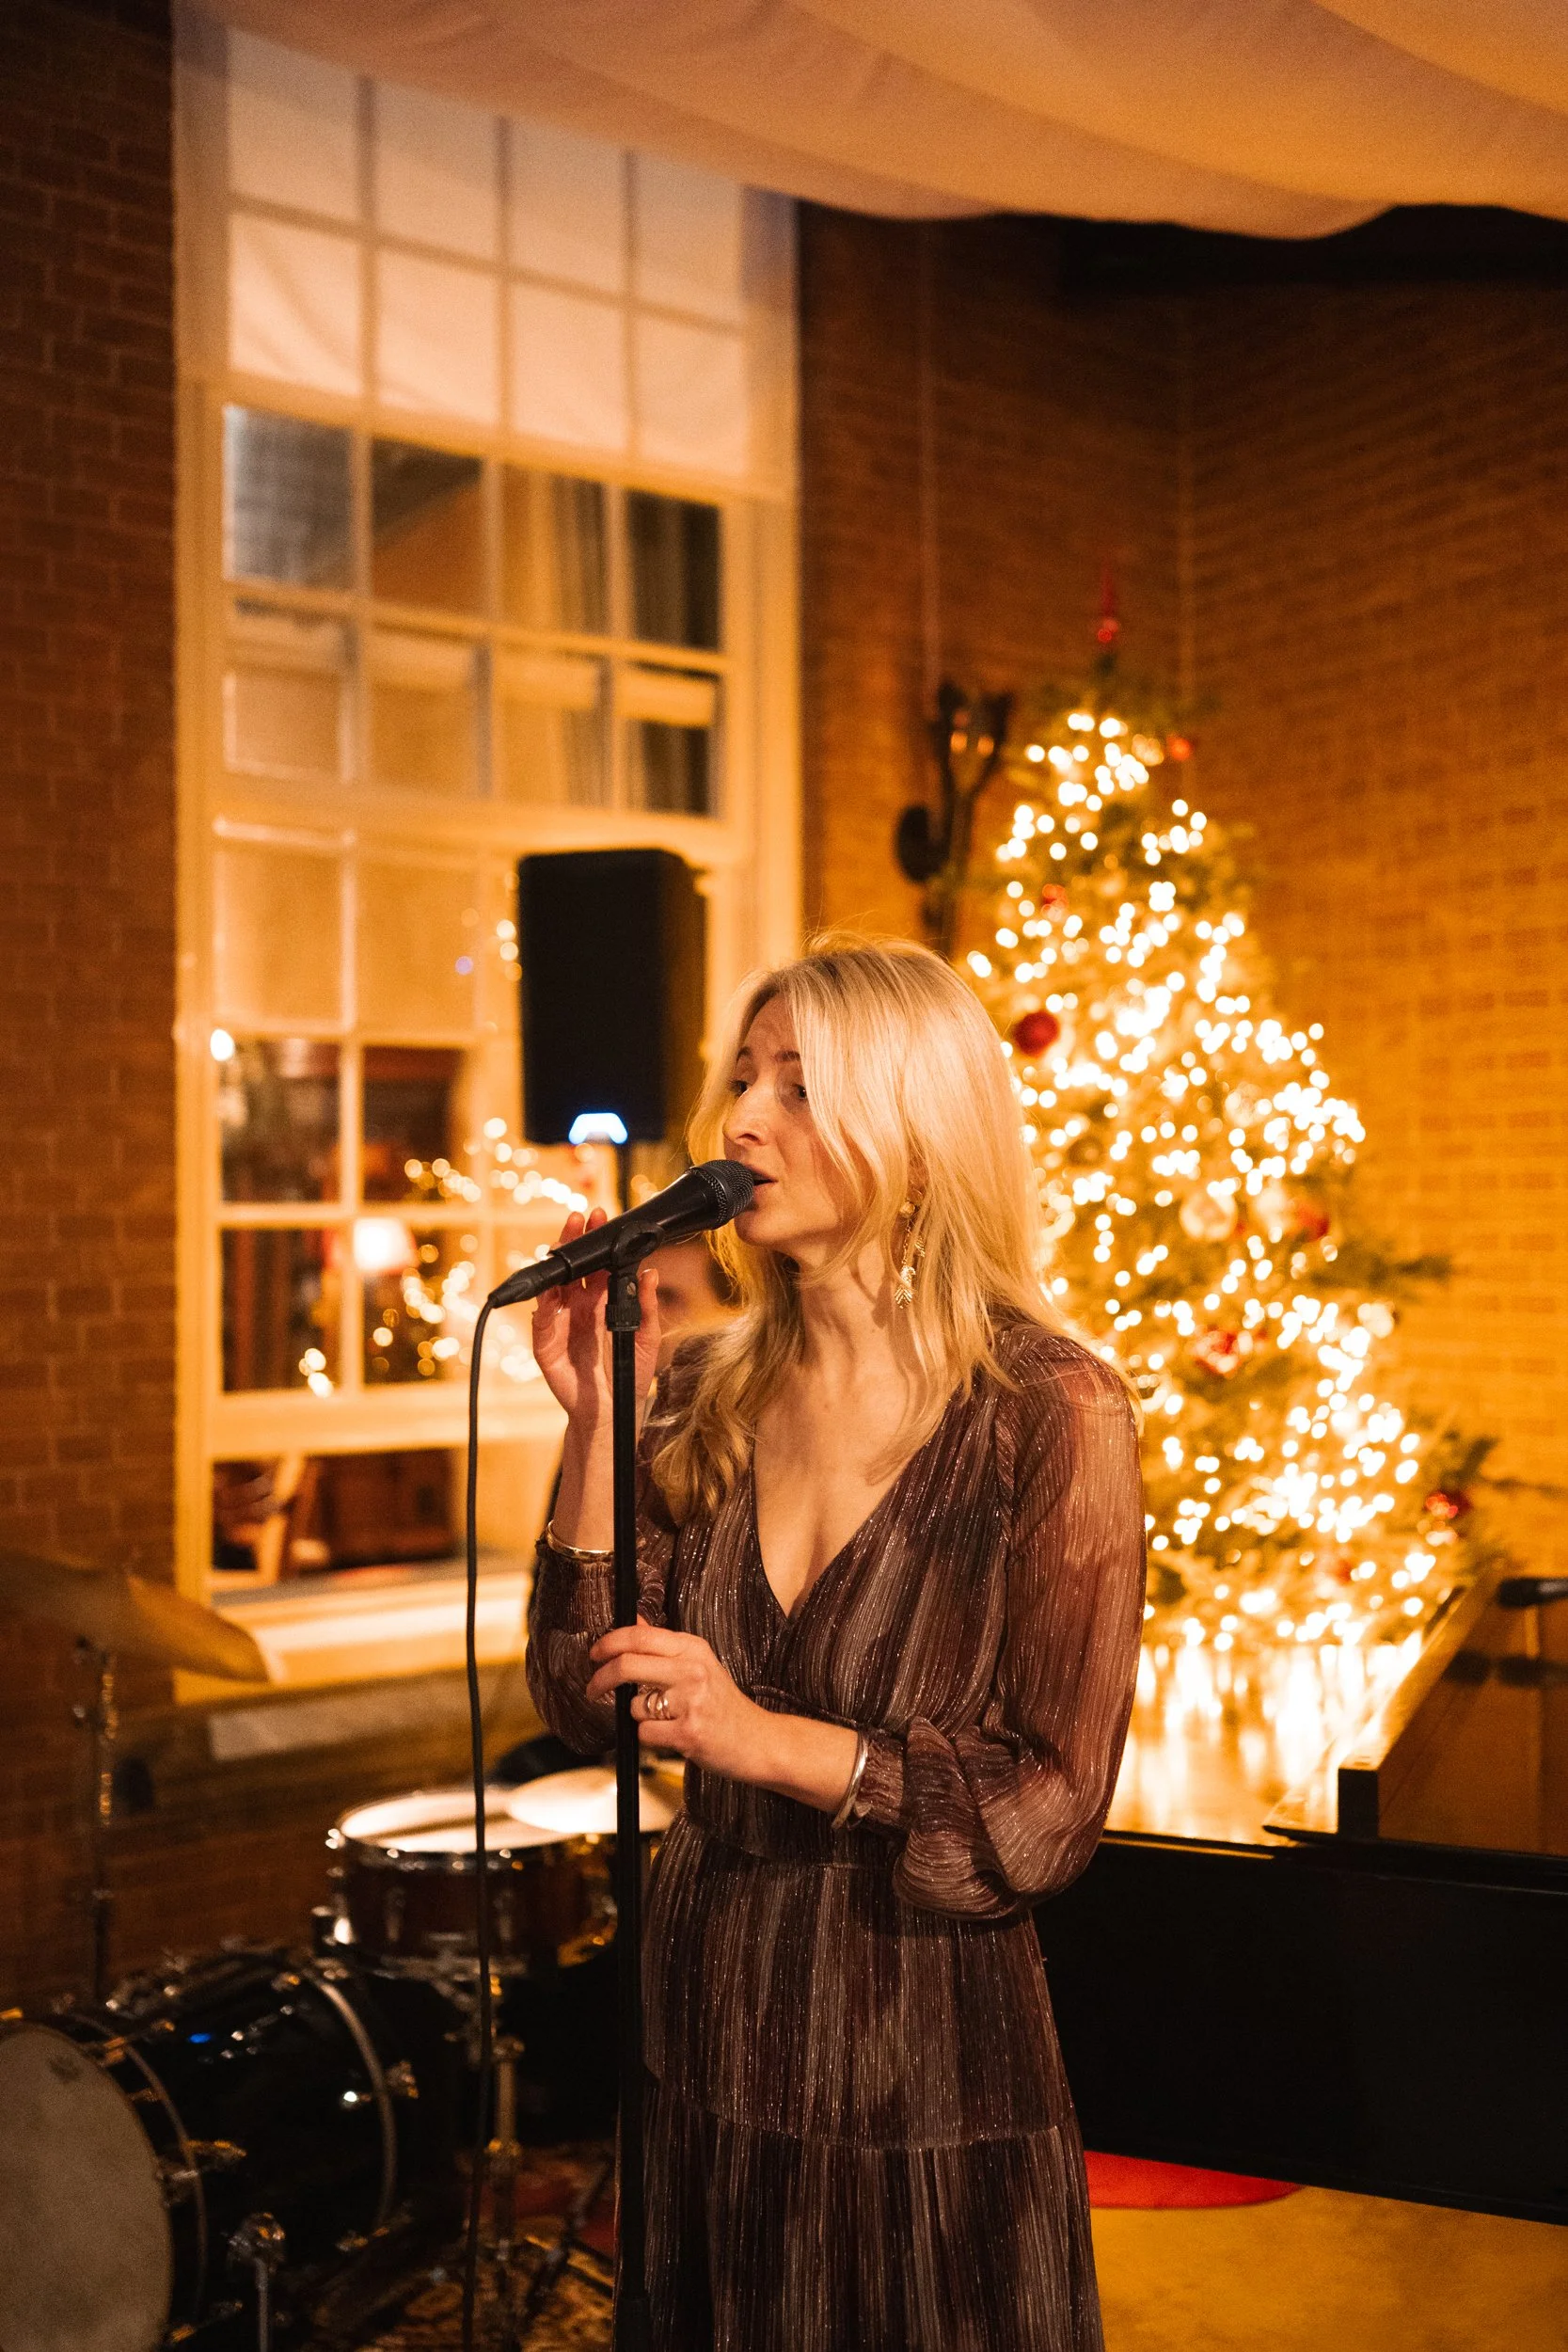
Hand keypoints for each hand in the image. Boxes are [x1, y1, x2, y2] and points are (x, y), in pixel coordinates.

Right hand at [529, 1208, 661, 1439]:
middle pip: (574, 1267)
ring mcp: (561, 1320)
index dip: (598, 1241)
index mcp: (604, 1300)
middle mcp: (580, 1305)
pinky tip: (550, 1288)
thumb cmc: (630, 1372)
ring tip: (561, 1244)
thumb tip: (650, 1272)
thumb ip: (646, 1305)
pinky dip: (543, 1301)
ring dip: (556, 1263)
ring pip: (554, 1284)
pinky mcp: (546, 1340)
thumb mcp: (647, 1337)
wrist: (612, 1408)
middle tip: (579, 1219)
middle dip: (575, 1241)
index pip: (598, 1264)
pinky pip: (542, 1316)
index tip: (601, 1218)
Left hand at [586, 1620, 768, 1776]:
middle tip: (592, 1688)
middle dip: (601, 1678)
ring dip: (640, 1715)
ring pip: (635, 1705)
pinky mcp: (688, 1733)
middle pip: (628, 1664)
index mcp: (693, 1648)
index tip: (595, 1653)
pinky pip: (645, 1733)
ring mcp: (691, 1702)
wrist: (758, 1741)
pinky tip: (673, 1734)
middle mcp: (692, 1670)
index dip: (609, 1642)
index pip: (639, 1636)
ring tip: (666, 1718)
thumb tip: (633, 1620)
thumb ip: (664, 1644)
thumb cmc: (724, 1704)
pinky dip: (652, 1737)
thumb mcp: (699, 1663)